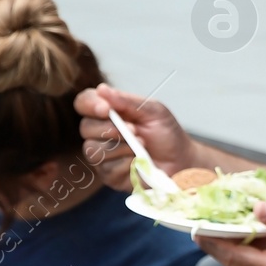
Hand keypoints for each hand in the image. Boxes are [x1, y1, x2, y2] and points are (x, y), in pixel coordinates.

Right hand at [76, 83, 199, 191]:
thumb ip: (128, 101)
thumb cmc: (166, 133)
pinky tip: (139, 162)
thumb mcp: (153, 111)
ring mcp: (103, 155)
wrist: (181, 160)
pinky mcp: (109, 175)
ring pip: (93, 150)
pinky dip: (126, 164)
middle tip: (134, 130)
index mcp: (109, 112)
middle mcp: (100, 132)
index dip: (90, 105)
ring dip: (120, 147)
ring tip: (141, 145)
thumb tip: (102, 89)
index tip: (106, 109)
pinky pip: (107, 169)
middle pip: (86, 128)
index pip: (84, 103)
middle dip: (109, 129)